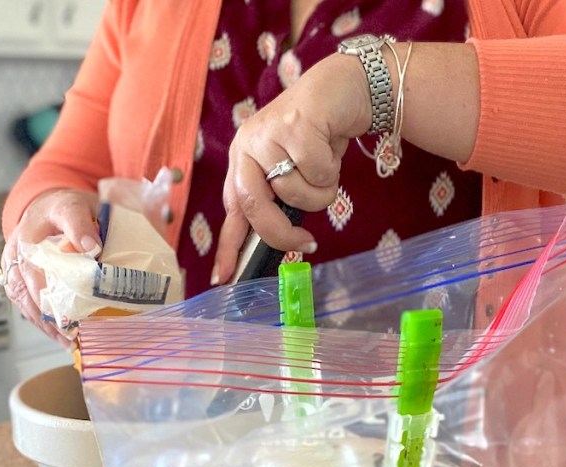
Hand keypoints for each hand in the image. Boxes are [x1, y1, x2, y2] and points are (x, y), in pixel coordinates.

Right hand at [0, 188, 101, 343]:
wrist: (49, 206)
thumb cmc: (66, 208)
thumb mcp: (76, 206)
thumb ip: (81, 223)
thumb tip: (91, 246)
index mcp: (31, 229)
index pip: (34, 261)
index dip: (46, 289)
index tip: (64, 312)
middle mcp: (16, 248)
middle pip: (24, 286)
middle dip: (46, 313)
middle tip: (69, 332)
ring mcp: (12, 264)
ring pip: (22, 298)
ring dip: (43, 322)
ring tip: (66, 340)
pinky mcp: (15, 277)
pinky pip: (23, 302)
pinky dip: (40, 320)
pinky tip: (58, 334)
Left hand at [211, 53, 371, 284]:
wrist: (344, 89)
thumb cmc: (318, 136)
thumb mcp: (292, 171)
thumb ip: (277, 199)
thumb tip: (275, 241)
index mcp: (242, 160)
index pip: (231, 209)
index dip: (227, 246)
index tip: (222, 279)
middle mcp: (247, 146)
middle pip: (257, 207)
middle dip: (282, 232)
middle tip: (306, 242)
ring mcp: (269, 133)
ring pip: (295, 193)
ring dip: (321, 191)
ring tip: (324, 166)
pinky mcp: (296, 124)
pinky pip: (319, 174)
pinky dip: (333, 170)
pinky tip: (331, 147)